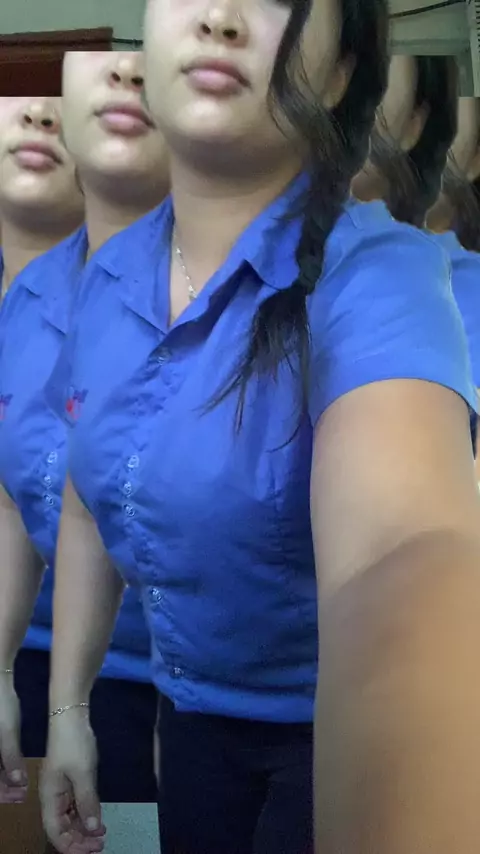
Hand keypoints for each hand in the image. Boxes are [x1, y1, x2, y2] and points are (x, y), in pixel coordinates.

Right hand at [0, 672, 27, 803]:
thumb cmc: (0, 705)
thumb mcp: (7, 732)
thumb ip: (10, 759)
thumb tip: (17, 783)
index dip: (2, 792)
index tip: (18, 797)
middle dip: (3, 787)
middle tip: (21, 793)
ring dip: (3, 778)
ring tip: (21, 784)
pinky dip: (2, 765)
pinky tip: (14, 767)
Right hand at [40, 709, 104, 853]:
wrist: (71, 715)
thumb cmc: (73, 744)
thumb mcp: (83, 774)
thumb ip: (87, 802)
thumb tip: (94, 829)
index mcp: (49, 797)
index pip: (55, 832)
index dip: (71, 846)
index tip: (91, 851)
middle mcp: (52, 796)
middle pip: (62, 827)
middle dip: (80, 840)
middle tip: (101, 845)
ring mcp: (61, 787)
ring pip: (70, 817)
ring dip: (84, 828)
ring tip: (102, 836)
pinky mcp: (71, 779)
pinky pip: (76, 805)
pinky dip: (86, 814)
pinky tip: (99, 819)